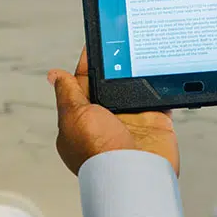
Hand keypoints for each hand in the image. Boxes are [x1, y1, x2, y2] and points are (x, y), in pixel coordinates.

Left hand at [48, 50, 178, 175]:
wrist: (134, 175)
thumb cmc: (99, 152)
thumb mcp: (75, 117)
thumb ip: (68, 93)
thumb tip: (54, 75)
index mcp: (83, 118)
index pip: (85, 83)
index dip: (90, 63)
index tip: (97, 42)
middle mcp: (107, 119)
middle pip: (111, 83)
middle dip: (116, 64)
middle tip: (122, 41)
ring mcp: (132, 120)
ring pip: (135, 88)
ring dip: (139, 73)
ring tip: (142, 50)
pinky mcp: (155, 122)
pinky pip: (160, 99)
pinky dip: (162, 87)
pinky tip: (161, 71)